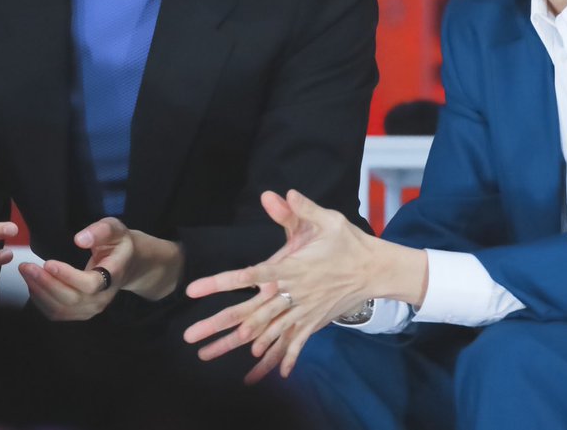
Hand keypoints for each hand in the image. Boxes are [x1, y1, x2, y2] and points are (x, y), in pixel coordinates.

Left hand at [22, 217, 182, 321]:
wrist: (127, 264)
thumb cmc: (118, 244)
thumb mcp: (115, 229)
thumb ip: (100, 231)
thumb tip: (79, 239)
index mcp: (113, 275)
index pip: (90, 284)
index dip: (68, 276)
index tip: (48, 263)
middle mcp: (103, 298)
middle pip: (71, 299)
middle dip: (45, 283)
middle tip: (26, 267)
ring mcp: (91, 309)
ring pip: (61, 309)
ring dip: (39, 292)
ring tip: (26, 273)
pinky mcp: (80, 313)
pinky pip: (56, 313)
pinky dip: (41, 300)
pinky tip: (33, 284)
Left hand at [183, 189, 385, 382]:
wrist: (376, 269)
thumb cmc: (349, 242)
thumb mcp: (327, 219)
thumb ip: (300, 209)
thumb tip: (279, 193)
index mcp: (291, 268)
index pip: (250, 275)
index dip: (221, 282)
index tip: (194, 289)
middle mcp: (293, 293)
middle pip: (250, 312)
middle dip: (217, 325)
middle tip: (189, 335)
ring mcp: (304, 311)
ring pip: (266, 332)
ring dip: (236, 345)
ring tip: (210, 355)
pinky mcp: (315, 321)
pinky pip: (294, 343)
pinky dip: (282, 358)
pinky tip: (270, 373)